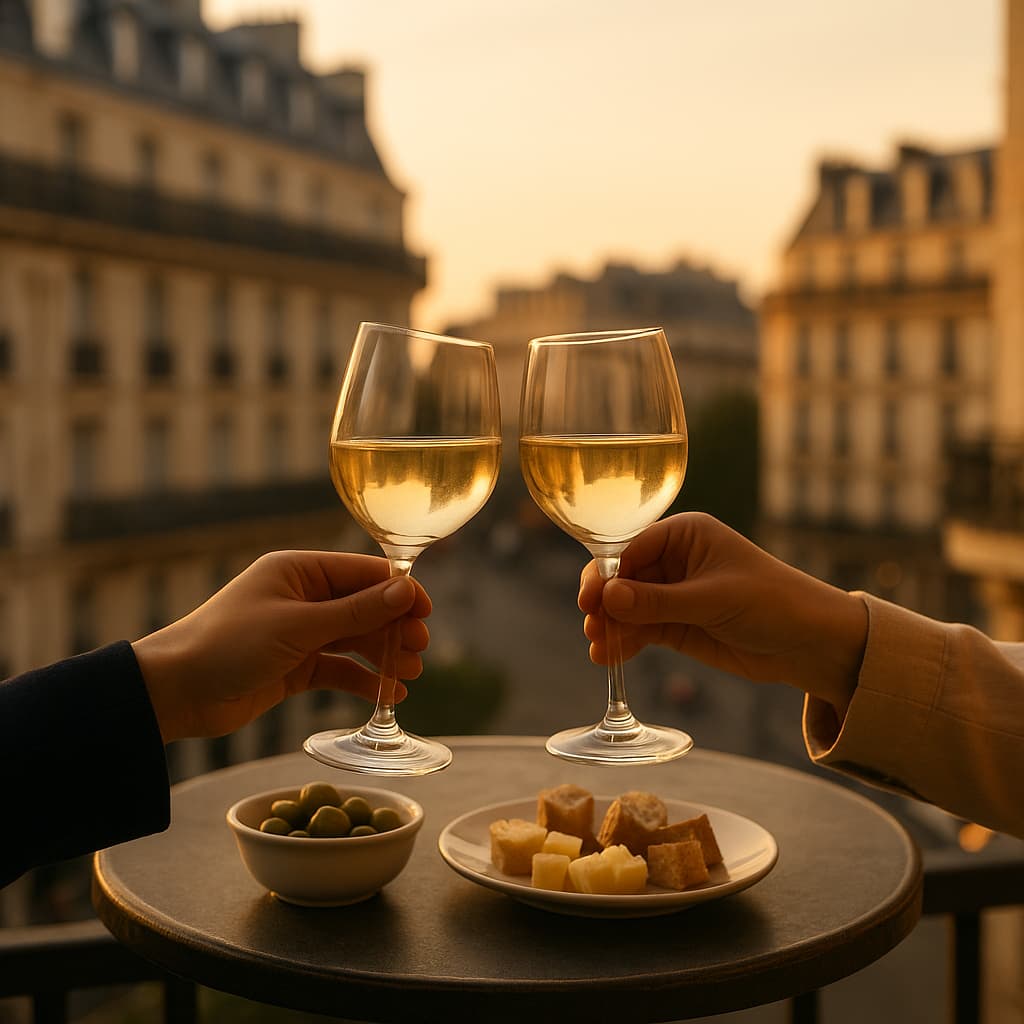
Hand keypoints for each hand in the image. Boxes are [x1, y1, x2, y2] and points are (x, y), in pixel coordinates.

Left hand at [132, 551, 430, 742]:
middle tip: (419, 648)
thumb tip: (406, 590)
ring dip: (384, 654)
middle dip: (394, 626)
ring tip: (410, 673)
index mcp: (299, 571)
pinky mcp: (295, 667)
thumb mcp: (298, 627)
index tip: (426, 612)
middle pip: (364, 607)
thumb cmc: (229, 645)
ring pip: (355, 639)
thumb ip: (356, 612)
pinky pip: (339, 668)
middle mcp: (302, 597)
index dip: (398, 590)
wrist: (175, 692)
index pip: (362, 573)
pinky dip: (364, 679)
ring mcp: (299, 633)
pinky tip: (389, 692)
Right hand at [578, 513, 867, 715]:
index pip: (630, 548)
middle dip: (605, 603)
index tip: (590, 600)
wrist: (810, 643)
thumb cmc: (772, 603)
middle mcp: (674, 560)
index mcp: (685, 535)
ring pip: (627, 608)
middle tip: (592, 626)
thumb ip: (659, 601)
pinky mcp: (677, 625)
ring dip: (611, 626)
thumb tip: (608, 598)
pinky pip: (641, 630)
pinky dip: (625, 641)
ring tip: (598, 649)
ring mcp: (674, 594)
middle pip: (622, 578)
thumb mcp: (713, 600)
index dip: (606, 574)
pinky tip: (608, 656)